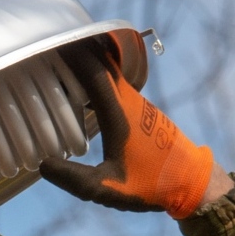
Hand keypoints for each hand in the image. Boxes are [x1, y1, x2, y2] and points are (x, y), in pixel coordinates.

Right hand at [40, 39, 217, 218]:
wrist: (191, 180)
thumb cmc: (150, 184)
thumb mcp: (107, 189)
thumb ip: (74, 179)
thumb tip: (43, 165)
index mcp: (118, 113)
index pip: (92, 70)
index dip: (71, 54)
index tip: (47, 45)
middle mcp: (127, 99)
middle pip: (100, 60)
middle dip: (76, 50)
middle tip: (47, 49)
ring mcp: (136, 101)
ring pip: (108, 68)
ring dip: (86, 61)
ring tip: (58, 63)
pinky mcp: (140, 107)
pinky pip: (113, 81)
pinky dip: (95, 75)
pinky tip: (80, 87)